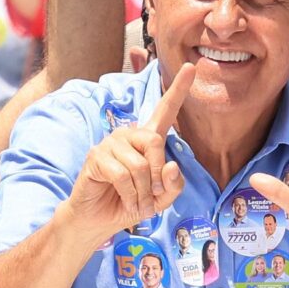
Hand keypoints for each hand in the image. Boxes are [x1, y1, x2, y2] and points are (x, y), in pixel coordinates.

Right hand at [70, 63, 191, 238]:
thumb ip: (173, 185)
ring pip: (139, 165)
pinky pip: (122, 174)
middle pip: (155, 142)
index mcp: (147, 140)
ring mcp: (110, 144)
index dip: (179, 90)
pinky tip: (126, 202)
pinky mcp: (96, 156)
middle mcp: (129, 135)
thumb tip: (171, 166)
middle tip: (153, 196)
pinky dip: (130, 195)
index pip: (165, 110)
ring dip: (143, 192)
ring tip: (138, 203)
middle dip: (158, 176)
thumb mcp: (160, 199)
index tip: (192, 67)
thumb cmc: (130, 204)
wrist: (100, 220)